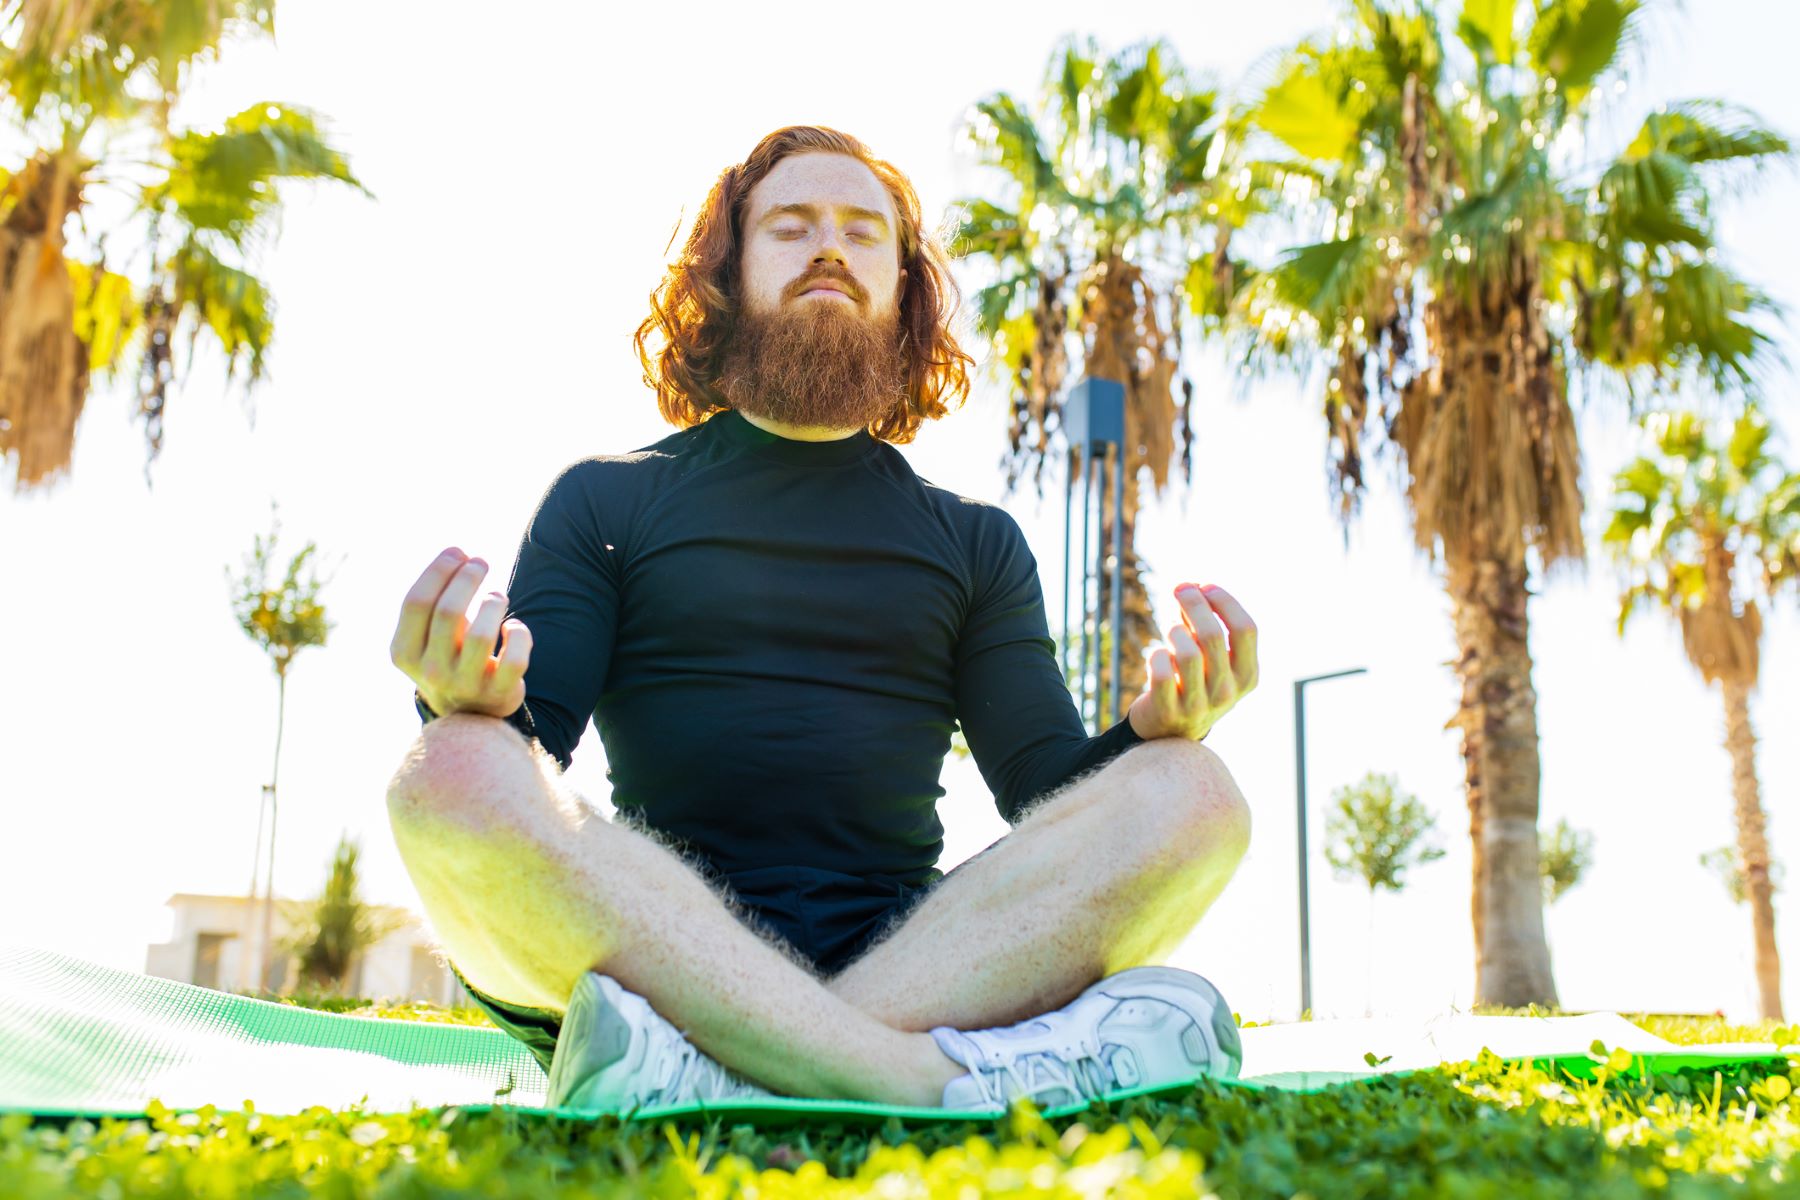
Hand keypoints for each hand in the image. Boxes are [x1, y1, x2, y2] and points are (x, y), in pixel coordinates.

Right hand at [389, 547, 530, 718]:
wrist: (468, 712)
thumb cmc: (448, 655)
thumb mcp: (427, 634)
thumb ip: (435, 599)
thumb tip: (457, 553)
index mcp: (404, 652)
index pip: (416, 602)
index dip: (438, 570)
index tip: (458, 551)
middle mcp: (431, 672)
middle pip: (448, 612)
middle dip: (468, 578)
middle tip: (481, 562)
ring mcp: (465, 685)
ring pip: (482, 634)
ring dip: (493, 603)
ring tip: (497, 596)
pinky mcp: (499, 694)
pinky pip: (515, 657)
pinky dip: (519, 634)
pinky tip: (513, 628)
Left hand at [1127, 583, 1257, 740]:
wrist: (1171, 731)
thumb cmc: (1194, 681)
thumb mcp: (1210, 656)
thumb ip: (1203, 623)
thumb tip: (1189, 586)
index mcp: (1248, 676)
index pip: (1246, 629)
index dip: (1225, 601)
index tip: (1205, 585)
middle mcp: (1228, 692)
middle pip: (1212, 635)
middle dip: (1193, 603)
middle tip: (1179, 587)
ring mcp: (1199, 705)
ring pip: (1187, 653)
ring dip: (1175, 631)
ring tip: (1171, 630)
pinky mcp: (1169, 711)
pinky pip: (1162, 672)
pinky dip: (1157, 655)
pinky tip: (1158, 654)